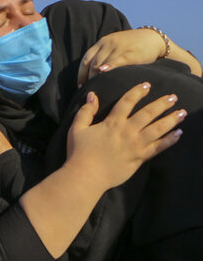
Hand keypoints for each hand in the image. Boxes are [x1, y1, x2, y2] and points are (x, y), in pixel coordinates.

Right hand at [66, 82, 184, 190]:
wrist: (85, 176)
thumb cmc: (79, 152)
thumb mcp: (77, 128)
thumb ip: (86, 111)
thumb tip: (92, 95)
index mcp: (112, 123)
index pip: (127, 102)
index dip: (137, 92)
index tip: (147, 85)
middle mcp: (127, 131)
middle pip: (148, 113)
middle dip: (161, 103)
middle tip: (173, 97)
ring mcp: (135, 145)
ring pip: (157, 129)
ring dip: (171, 120)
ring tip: (182, 112)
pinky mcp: (139, 158)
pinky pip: (158, 148)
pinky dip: (169, 140)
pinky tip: (178, 134)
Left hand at [77, 28, 166, 86]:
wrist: (153, 39)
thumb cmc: (131, 49)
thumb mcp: (114, 49)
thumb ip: (103, 59)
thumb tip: (90, 80)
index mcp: (101, 44)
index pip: (85, 61)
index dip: (81, 75)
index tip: (81, 87)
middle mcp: (107, 44)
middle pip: (92, 65)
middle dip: (89, 79)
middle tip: (89, 93)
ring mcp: (118, 47)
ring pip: (100, 64)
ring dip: (96, 79)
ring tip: (96, 91)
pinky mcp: (130, 53)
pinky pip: (116, 61)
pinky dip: (108, 67)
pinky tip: (104, 73)